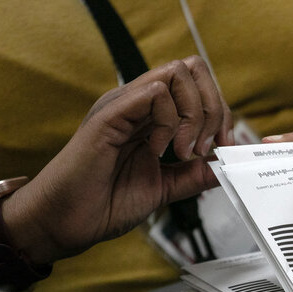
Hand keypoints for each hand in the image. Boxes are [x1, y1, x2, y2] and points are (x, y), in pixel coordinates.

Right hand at [1, 56, 232, 263]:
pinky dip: (169, 121)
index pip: (197, 84)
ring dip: (193, 114)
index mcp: (151, 115)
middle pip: (192, 69)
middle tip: (204, 147)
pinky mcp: (109, 115)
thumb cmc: (106, 203)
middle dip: (213, 107)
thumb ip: (196, 174)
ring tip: (182, 151)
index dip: (220, 112)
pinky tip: (157, 151)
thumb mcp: (166, 186)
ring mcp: (123, 105)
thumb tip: (227, 164)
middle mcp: (137, 103)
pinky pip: (154, 92)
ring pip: (177, 74)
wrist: (65, 222)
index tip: (222, 147)